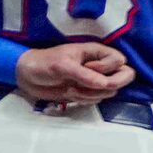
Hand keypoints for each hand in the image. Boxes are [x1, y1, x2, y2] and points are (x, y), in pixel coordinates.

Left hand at [15, 42, 132, 103]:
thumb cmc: (44, 63)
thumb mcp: (63, 66)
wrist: (27, 76)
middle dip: (110, 85)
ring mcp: (95, 80)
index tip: (87, 68)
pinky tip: (70, 94)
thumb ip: (86, 75)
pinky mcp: (87, 92)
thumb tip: (107, 86)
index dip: (107, 68)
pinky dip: (85, 100)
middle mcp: (100, 65)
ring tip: (72, 90)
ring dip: (91, 94)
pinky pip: (98, 100)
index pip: (120, 61)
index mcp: (97, 52)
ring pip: (110, 91)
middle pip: (126, 75)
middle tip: (93, 87)